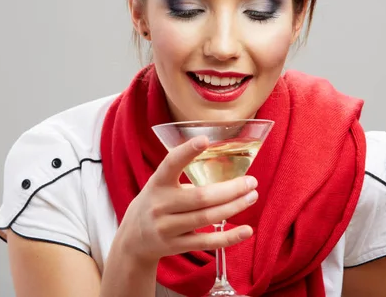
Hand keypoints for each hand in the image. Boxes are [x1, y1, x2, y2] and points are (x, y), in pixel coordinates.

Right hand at [115, 135, 257, 264]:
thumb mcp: (160, 185)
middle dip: (230, 189)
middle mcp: (160, 205)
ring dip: (234, 207)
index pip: (170, 164)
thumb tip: (225, 169)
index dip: (187, 151)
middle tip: (251, 181)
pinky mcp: (176, 246)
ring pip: (207, 217)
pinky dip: (229, 237)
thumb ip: (184, 176)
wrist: (133, 239)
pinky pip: (207, 242)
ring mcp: (167, 228)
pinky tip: (247, 230)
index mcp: (157, 184)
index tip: (205, 139)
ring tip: (252, 196)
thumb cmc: (156, 203)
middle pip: (200, 197)